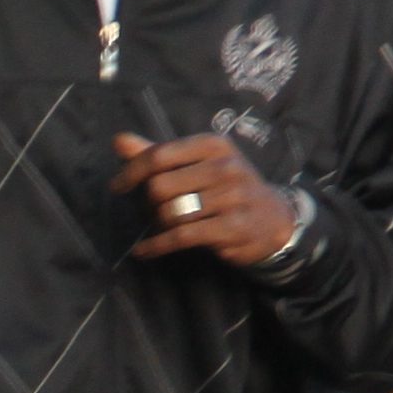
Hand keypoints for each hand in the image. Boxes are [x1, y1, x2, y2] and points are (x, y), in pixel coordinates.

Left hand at [112, 133, 299, 268]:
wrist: (274, 218)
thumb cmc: (227, 187)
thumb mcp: (198, 163)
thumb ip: (158, 153)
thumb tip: (119, 141)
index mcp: (213, 145)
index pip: (159, 155)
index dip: (131, 172)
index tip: (117, 186)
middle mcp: (225, 167)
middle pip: (160, 187)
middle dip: (150, 203)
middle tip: (157, 209)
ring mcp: (232, 198)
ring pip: (171, 213)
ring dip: (160, 224)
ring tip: (167, 225)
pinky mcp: (232, 228)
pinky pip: (182, 237)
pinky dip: (157, 246)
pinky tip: (144, 251)